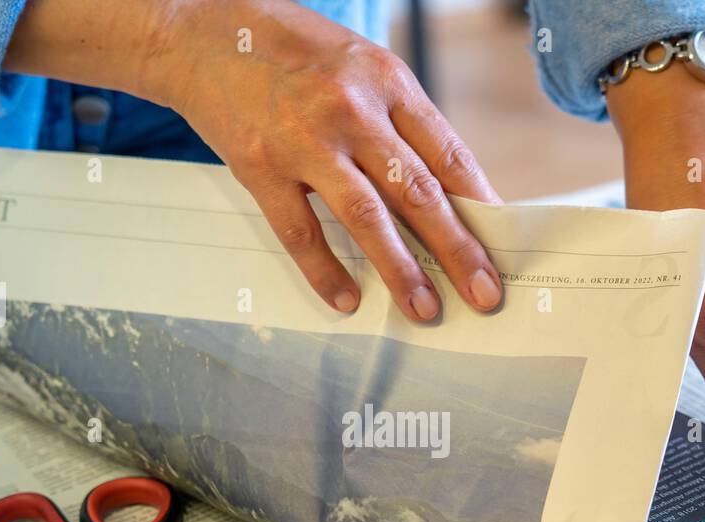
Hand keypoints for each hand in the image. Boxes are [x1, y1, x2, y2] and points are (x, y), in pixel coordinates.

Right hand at [7, 0, 502, 322]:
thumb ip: (398, 121)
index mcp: (386, 81)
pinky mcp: (261, 168)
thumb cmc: (290, 49)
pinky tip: (347, 300)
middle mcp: (352, 110)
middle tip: (484, 294)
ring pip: (367, 217)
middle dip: (458, 250)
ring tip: (426, 308)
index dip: (480, 205)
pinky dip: (325, 270)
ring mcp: (305, 141)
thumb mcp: (360, 65)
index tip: (502, 244)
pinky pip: (301, 231)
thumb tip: (443, 190)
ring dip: (402, 269)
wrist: (202, 29)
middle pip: (418, 192)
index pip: (448, 154)